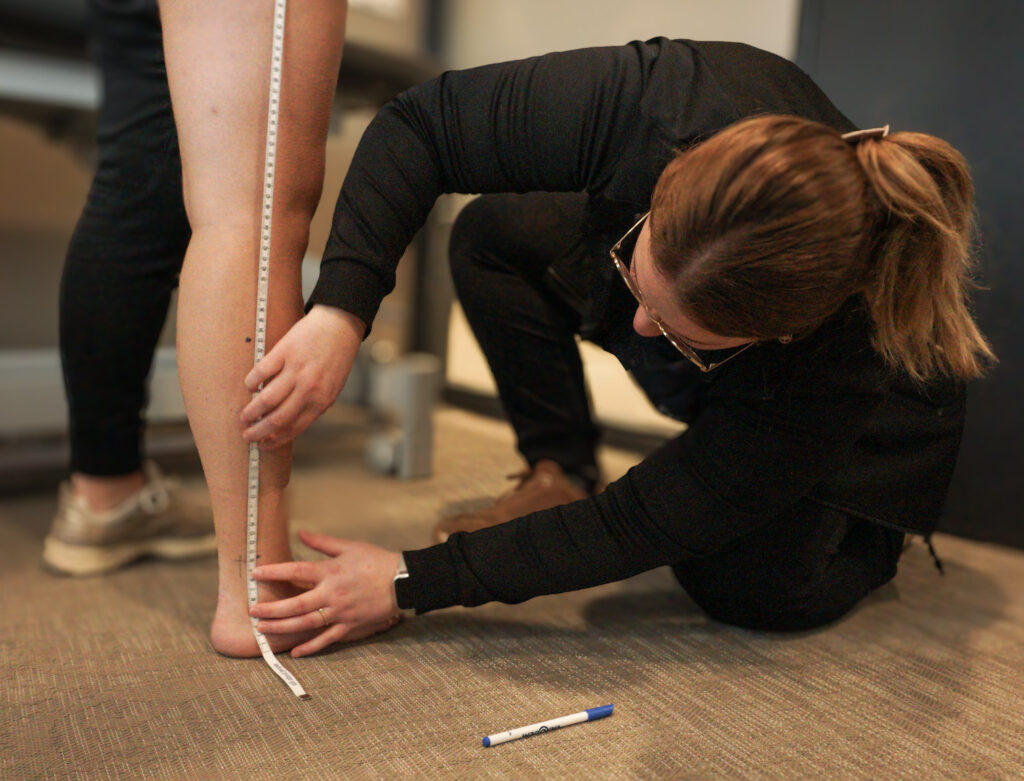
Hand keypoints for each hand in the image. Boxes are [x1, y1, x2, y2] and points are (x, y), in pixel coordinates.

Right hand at [241, 305, 364, 448]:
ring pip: (265, 400)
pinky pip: (261, 372)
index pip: (294, 428)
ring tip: (243, 416)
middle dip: (258, 431)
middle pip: (276, 419)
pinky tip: (249, 385)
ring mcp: (296, 371)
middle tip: (247, 435)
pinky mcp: (285, 352)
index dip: (275, 440)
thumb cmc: (337, 356)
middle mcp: (309, 389)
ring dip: (250, 411)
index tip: (264, 444)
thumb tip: (288, 422)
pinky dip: (251, 382)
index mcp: (322, 400)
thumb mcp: (333, 386)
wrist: (340, 325)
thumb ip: (314, 404)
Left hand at [249, 530, 401, 656]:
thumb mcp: (349, 547)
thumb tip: (300, 533)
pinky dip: (310, 647)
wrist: (402, 581)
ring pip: (306, 624)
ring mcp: (340, 613)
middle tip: (252, 611)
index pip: (296, 571)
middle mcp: (332, 594)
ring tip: (263, 630)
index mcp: (330, 571)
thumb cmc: (376, 561)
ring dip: (282, 628)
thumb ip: (322, 543)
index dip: (273, 572)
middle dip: (271, 609)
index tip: (255, 573)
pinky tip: (295, 652)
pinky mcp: (350, 626)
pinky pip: (326, 640)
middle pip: (295, 604)